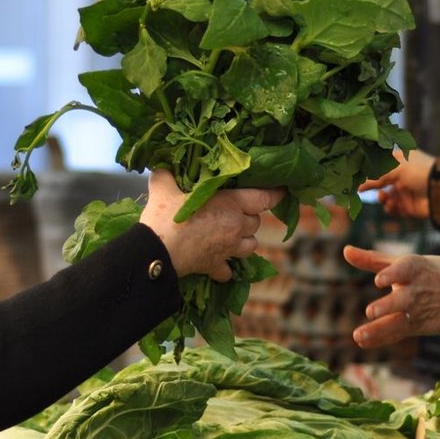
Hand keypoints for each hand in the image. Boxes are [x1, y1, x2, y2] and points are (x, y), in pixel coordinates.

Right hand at [140, 169, 283, 281]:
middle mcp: (236, 227)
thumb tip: (163, 168)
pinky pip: (229, 270)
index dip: (275, 194)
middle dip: (249, 217)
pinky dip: (226, 267)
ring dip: (245, 240)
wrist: (157, 252)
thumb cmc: (165, 217)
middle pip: (256, 222)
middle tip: (235, 211)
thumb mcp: (163, 187)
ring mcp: (228, 249)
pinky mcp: (216, 266)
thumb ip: (167, 175)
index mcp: (231, 204)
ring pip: (251, 246)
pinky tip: (219, 264)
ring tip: (234, 236)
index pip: (264, 198)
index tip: (282, 190)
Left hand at [343, 244, 439, 347]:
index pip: (405, 269)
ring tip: (358, 336)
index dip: (392, 274)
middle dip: (388, 306)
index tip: (378, 280)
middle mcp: (417, 290)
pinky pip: (398, 334)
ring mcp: (418, 311)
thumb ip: (372, 259)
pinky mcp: (417, 326)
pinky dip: (381, 339)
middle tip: (370, 312)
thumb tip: (345, 251)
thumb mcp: (402, 262)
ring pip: (399, 322)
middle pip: (403, 299)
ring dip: (379, 330)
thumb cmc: (424, 273)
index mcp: (414, 269)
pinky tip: (363, 342)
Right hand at [357, 148, 435, 220]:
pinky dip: (390, 208)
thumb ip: (375, 176)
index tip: (354, 175)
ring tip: (384, 198)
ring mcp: (405, 190)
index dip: (366, 169)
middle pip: (379, 180)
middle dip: (369, 186)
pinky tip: (392, 205)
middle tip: (357, 190)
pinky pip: (393, 208)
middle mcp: (401, 174)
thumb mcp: (395, 169)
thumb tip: (357, 184)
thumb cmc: (421, 172)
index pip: (378, 162)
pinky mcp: (408, 206)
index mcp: (400, 160)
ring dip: (381, 198)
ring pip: (384, 196)